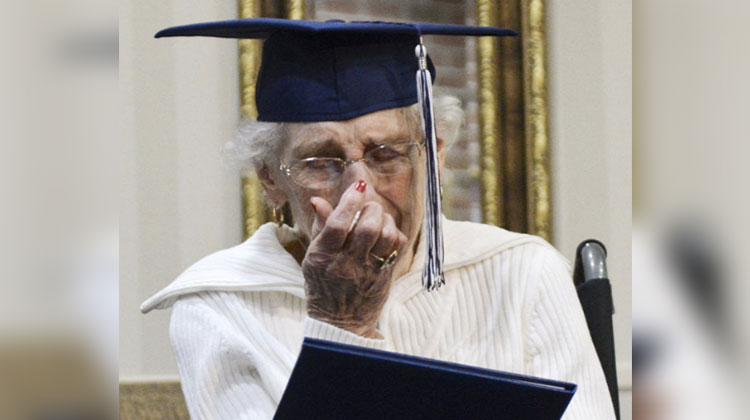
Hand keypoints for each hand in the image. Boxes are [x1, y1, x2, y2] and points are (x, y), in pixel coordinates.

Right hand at [303, 180, 407, 337]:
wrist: (340, 324)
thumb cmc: (322, 286)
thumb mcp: (313, 258)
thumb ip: (321, 228)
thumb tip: (318, 200)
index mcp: (323, 258)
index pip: (338, 224)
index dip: (349, 201)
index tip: (357, 186)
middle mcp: (346, 264)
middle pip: (366, 228)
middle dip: (370, 208)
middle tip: (367, 205)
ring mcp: (368, 271)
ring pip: (385, 236)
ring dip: (384, 219)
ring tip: (377, 217)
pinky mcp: (384, 276)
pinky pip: (396, 247)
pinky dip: (394, 233)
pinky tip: (386, 232)